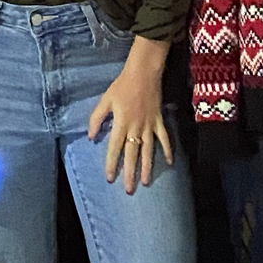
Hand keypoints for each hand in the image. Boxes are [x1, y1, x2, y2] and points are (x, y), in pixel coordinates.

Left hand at [88, 38, 171, 194]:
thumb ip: (97, 119)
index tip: (110, 178)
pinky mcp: (159, 121)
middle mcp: (136, 128)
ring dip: (148, 167)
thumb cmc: (122, 86)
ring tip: (146, 183)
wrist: (144, 73)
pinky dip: (168, 150)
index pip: (115, 148)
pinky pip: (164, 138)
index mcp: (122, 123)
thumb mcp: (105, 100)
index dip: (112, 164)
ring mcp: (149, 126)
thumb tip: (92, 137)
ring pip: (149, 151)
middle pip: (132, 155)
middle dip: (130, 173)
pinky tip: (170, 162)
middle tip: (129, 190)